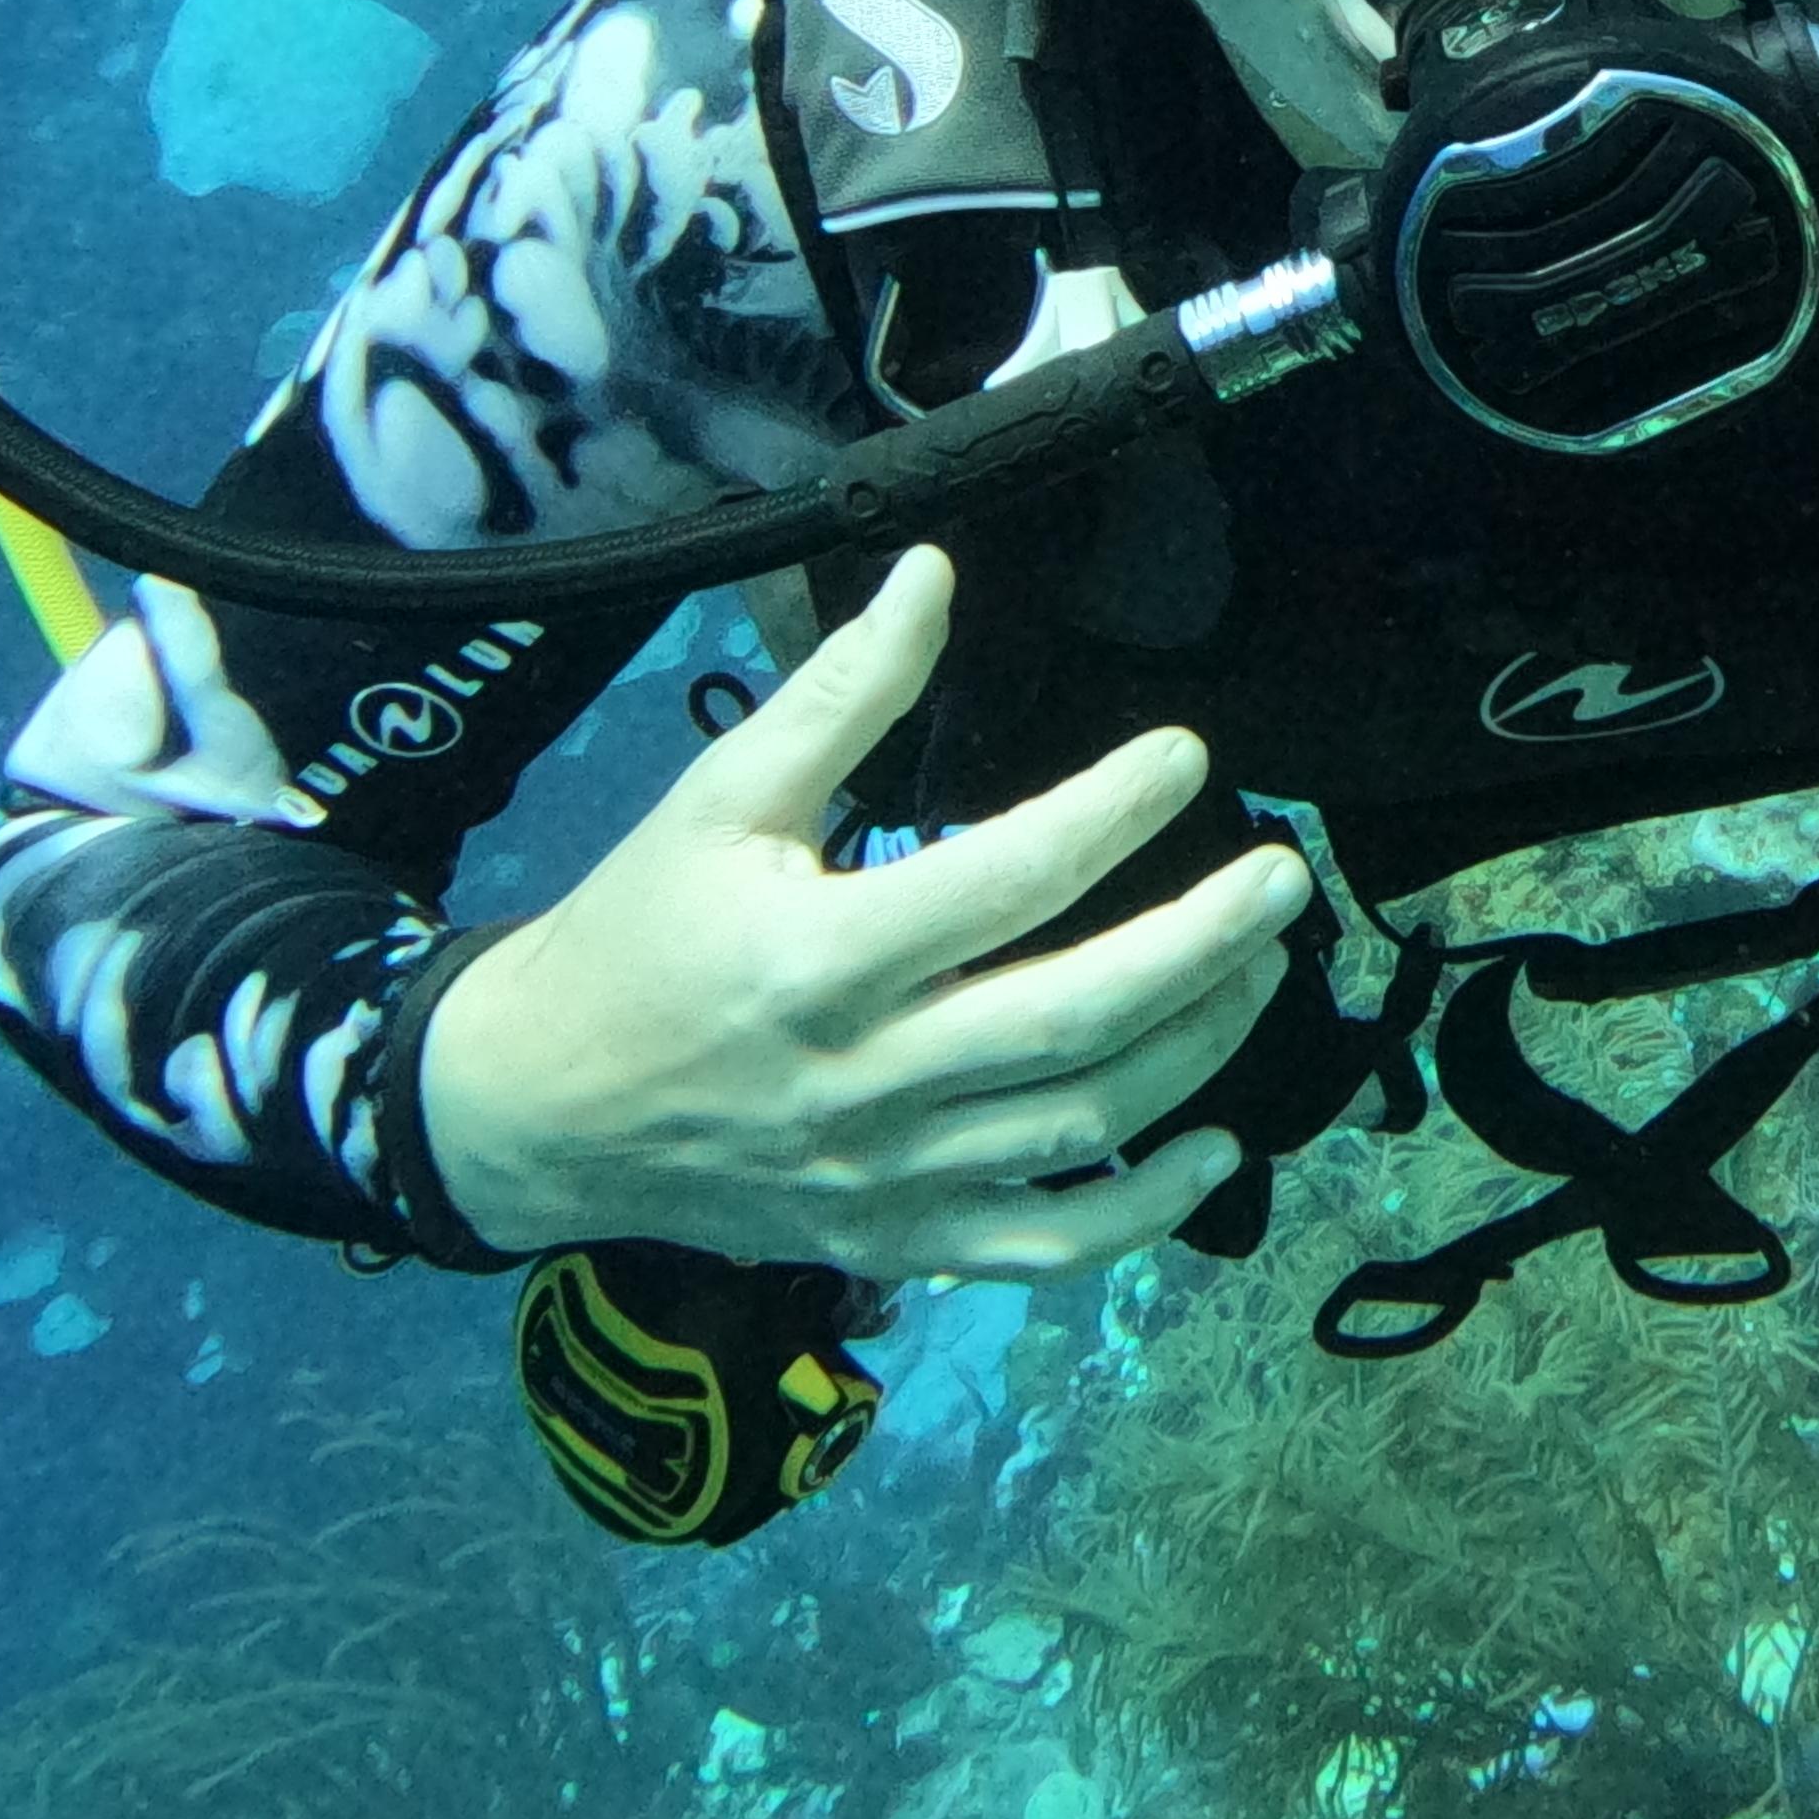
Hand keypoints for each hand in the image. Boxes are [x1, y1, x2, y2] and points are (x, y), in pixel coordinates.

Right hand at [413, 548, 1307, 1275]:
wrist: (534, 1111)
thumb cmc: (634, 936)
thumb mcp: (718, 799)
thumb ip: (839, 693)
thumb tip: (936, 572)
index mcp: (818, 959)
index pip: (1006, 880)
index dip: (1113, 813)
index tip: (1187, 757)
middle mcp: (866, 1079)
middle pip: (1075, 1020)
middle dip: (1203, 947)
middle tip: (1283, 881)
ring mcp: (888, 1177)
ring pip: (1082, 1127)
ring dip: (1197, 1050)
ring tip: (1260, 969)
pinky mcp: (895, 1242)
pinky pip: (1045, 1246)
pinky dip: (1143, 1212)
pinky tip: (1214, 1147)